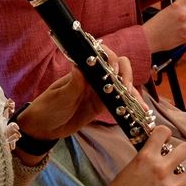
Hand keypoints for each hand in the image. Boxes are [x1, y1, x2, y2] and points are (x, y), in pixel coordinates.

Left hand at [17, 52, 134, 139]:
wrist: (43, 129)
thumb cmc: (47, 108)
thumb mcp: (59, 97)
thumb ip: (72, 83)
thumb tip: (79, 66)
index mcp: (83, 70)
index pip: (102, 57)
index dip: (111, 60)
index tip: (113, 72)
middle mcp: (94, 78)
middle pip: (118, 68)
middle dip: (126, 74)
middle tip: (126, 88)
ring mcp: (100, 91)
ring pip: (123, 86)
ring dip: (133, 92)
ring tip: (141, 105)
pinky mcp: (103, 105)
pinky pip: (121, 103)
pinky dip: (132, 106)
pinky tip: (142, 112)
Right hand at [90, 126, 185, 185]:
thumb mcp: (125, 173)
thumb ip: (142, 164)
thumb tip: (152, 161)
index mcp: (145, 158)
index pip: (162, 132)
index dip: (165, 134)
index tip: (165, 140)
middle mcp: (159, 170)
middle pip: (185, 149)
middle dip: (182, 152)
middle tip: (177, 159)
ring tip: (182, 180)